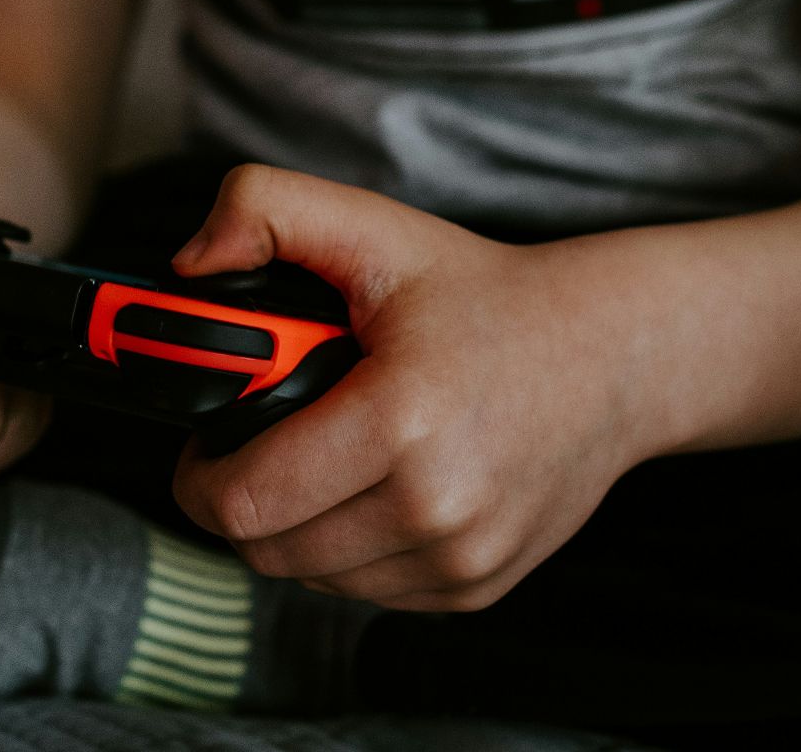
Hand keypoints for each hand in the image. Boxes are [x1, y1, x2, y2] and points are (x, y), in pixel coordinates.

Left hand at [171, 167, 681, 611]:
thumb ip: (264, 210)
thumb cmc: (485, 296)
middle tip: (256, 446)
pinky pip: (368, 591)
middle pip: (268, 550)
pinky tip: (374, 487)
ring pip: (313, 578)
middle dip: (240, 501)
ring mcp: (461, 557)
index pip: (244, 501)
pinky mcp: (475, 588)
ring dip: (296, 529)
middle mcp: (438, 505)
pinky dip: (350, 550)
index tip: (206, 442)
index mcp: (401, 420)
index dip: (199, 475)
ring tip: (321, 459)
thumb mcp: (374, 227)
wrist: (611, 356)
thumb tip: (188, 265)